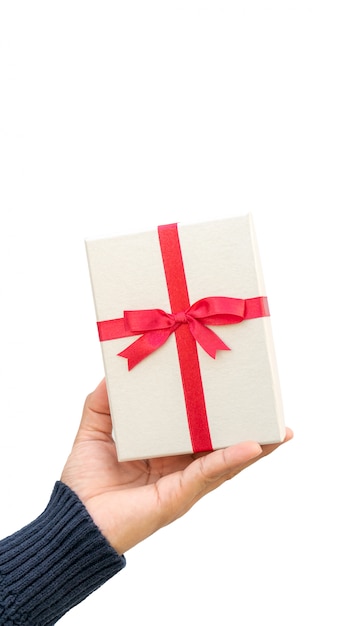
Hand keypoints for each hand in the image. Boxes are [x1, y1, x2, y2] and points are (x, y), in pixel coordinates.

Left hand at [61, 379, 292, 553]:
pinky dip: (230, 460)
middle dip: (248, 429)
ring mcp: (183, 482)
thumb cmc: (84, 482)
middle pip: (221, 445)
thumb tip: (113, 372)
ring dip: (255, 446)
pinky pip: (208, 474)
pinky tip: (251, 446)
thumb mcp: (94, 432)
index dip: (215, 411)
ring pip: (226, 461)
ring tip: (281, 431)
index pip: (197, 429)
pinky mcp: (179, 496)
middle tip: (270, 409)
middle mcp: (179, 467)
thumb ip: (102, 403)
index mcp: (164, 451)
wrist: (74, 520)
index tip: (231, 388)